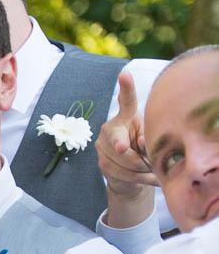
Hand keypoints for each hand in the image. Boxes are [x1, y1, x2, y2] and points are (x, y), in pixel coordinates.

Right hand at [97, 69, 155, 228]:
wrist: (130, 174)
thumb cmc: (143, 150)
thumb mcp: (150, 140)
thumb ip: (148, 138)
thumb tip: (142, 143)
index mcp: (125, 116)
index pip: (126, 101)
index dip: (126, 88)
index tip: (125, 74)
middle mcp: (109, 128)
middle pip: (123, 143)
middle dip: (139, 156)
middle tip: (150, 162)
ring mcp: (101, 146)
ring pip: (126, 161)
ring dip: (144, 169)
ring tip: (152, 170)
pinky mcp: (101, 164)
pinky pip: (124, 173)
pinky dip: (141, 178)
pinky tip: (150, 178)